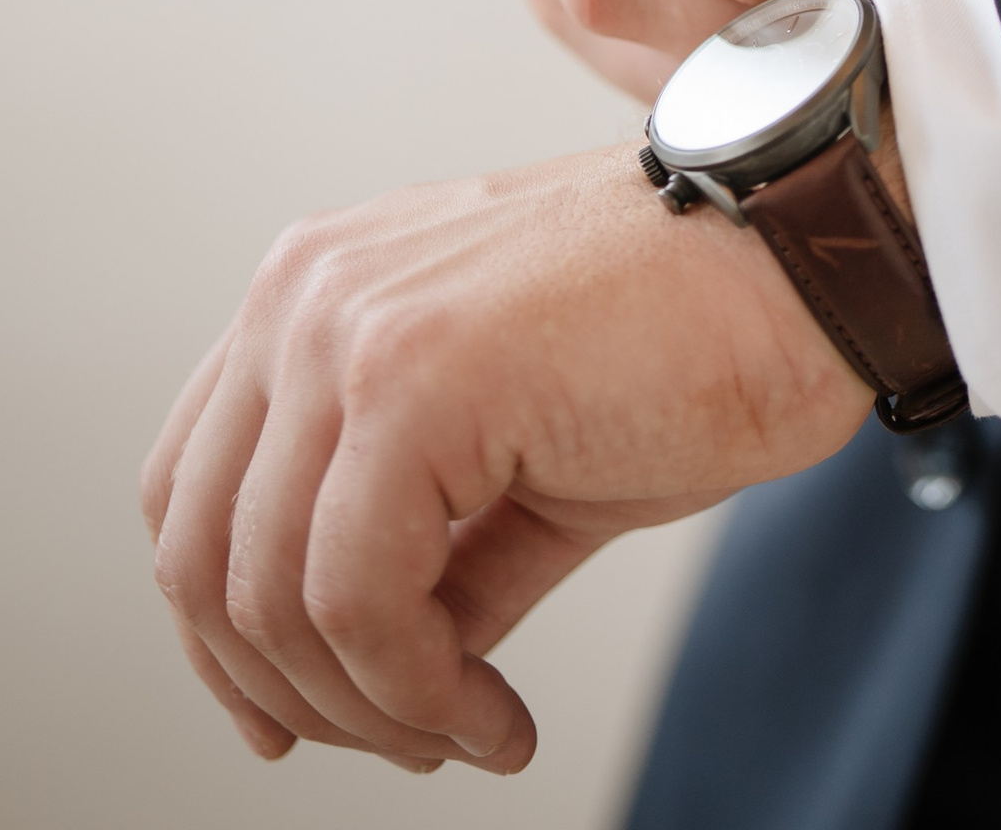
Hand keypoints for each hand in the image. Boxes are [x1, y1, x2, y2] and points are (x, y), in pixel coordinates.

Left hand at [141, 143, 872, 774]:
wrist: (807, 258)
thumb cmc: (687, 336)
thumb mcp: (516, 456)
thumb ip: (423, 546)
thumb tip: (367, 679)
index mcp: (318, 288)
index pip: (193, 487)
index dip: (225, 633)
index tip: (300, 720)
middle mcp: (308, 291)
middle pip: (202, 554)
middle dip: (294, 691)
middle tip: (411, 740)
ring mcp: (349, 323)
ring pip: (270, 593)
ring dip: (370, 708)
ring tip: (470, 729)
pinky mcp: (412, 375)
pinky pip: (356, 597)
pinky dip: (418, 694)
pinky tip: (497, 716)